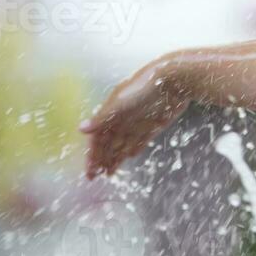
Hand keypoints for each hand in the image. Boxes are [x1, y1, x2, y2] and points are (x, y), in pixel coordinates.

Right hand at [80, 59, 188, 178]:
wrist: (175, 78)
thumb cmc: (144, 87)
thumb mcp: (121, 104)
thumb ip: (102, 117)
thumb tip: (80, 129)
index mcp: (111, 112)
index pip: (98, 138)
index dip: (92, 155)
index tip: (90, 172)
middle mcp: (122, 118)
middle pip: (108, 143)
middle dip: (101, 159)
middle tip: (96, 177)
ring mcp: (138, 121)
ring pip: (123, 144)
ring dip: (115, 158)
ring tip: (109, 173)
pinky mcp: (154, 124)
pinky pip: (140, 140)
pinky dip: (133, 149)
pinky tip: (128, 158)